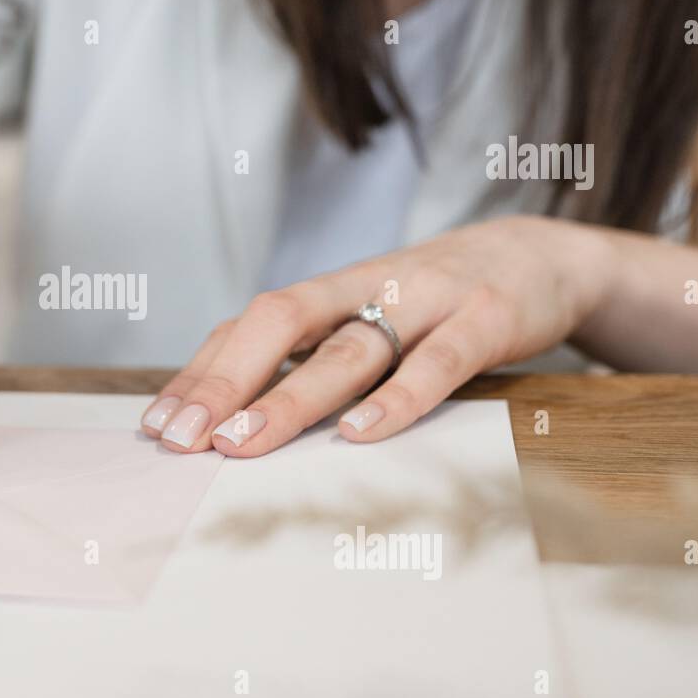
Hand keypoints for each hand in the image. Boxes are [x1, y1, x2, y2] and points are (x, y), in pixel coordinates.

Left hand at [141, 216, 617, 454]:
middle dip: (225, 381)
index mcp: (330, 293)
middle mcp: (365, 289)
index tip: (157, 424)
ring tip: (244, 441)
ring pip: (348, 349)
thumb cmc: (434, 303)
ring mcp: (425, 301)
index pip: (248, 327)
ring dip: (291, 398)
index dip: (200, 372)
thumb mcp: (368, 317)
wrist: (540, 255)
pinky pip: (438, 362)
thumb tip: (235, 411)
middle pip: (281, 325)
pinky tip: (361, 432)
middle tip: (183, 437)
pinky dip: (398, 397)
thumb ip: (314, 355)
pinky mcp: (484, 320)